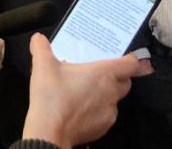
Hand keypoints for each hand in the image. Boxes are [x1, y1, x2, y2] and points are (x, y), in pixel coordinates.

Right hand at [22, 34, 152, 147]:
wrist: (50, 132)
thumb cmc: (52, 98)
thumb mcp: (43, 66)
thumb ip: (41, 48)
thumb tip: (38, 39)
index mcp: (104, 73)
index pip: (132, 64)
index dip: (133, 59)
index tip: (130, 58)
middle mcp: (111, 91)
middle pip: (125, 81)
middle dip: (116, 77)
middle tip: (97, 74)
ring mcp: (109, 111)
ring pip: (115, 99)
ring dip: (105, 95)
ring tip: (84, 93)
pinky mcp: (104, 127)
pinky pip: (106, 115)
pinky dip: (97, 111)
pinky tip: (80, 109)